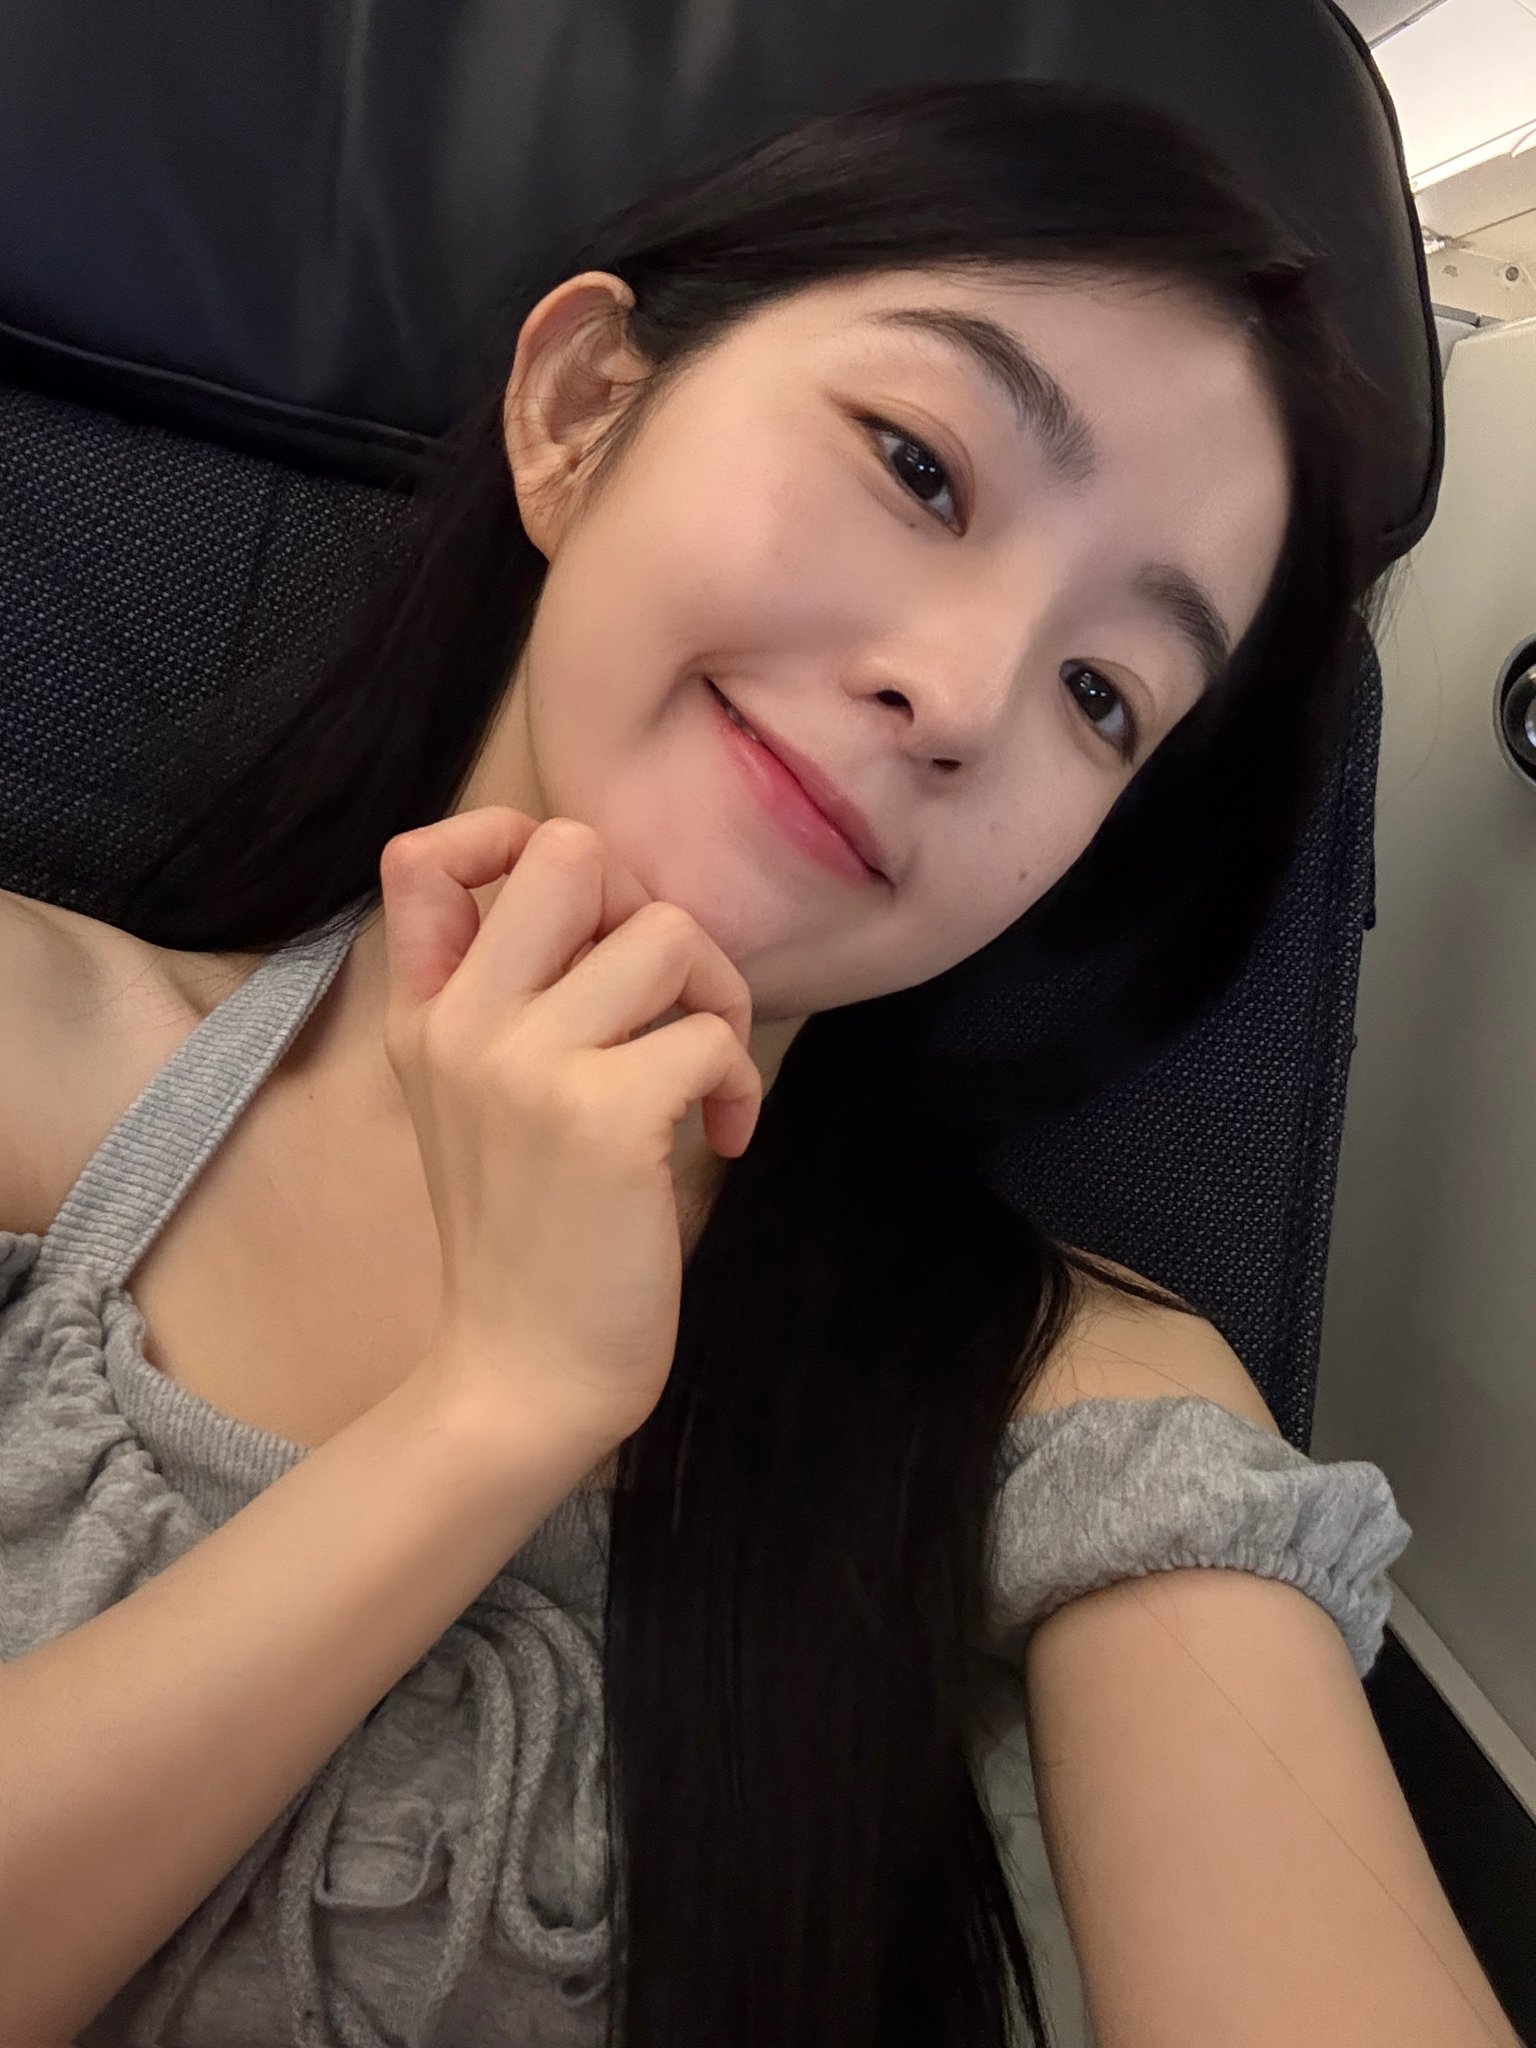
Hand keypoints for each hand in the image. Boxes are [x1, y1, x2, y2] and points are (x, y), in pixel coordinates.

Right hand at [378, 806, 761, 1447]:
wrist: (521, 1375)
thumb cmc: (525, 1240)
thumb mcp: (474, 1104)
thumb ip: (506, 1002)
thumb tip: (616, 911)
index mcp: (429, 1015)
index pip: (424, 855)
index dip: (509, 840)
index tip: (579, 916)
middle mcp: (466, 1024)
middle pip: (569, 850)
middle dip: (648, 904)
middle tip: (665, 994)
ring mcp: (530, 1066)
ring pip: (666, 932)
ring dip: (717, 998)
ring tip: (706, 1079)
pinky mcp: (604, 1118)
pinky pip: (709, 1034)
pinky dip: (738, 1082)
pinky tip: (722, 1139)